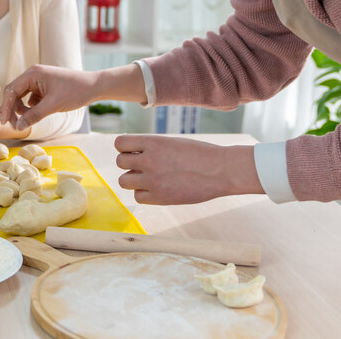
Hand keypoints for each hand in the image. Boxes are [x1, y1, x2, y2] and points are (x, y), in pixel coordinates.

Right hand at [1, 65, 97, 128]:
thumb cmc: (75, 91)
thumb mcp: (53, 105)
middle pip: (14, 93)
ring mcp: (38, 81)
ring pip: (22, 97)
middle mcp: (33, 74)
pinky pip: (31, 98)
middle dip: (14, 109)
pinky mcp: (44, 87)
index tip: (4, 121)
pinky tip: (41, 113)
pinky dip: (32, 107)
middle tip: (17, 126)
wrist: (94, 86)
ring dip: (24, 109)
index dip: (6, 107)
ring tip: (31, 120)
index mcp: (32, 73)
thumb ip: (34, 115)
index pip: (11, 90)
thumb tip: (18, 127)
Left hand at [114, 135, 260, 203]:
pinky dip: (145, 194)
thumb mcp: (172, 142)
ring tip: (149, 178)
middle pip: (120, 162)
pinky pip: (138, 197)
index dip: (125, 148)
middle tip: (144, 166)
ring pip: (124, 181)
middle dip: (129, 164)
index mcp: (153, 142)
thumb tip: (131, 155)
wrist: (221, 170)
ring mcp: (153, 180)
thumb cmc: (199, 154)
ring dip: (134, 180)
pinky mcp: (160, 197)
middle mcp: (149, 160)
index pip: (120, 143)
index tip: (135, 151)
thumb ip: (151, 148)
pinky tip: (158, 189)